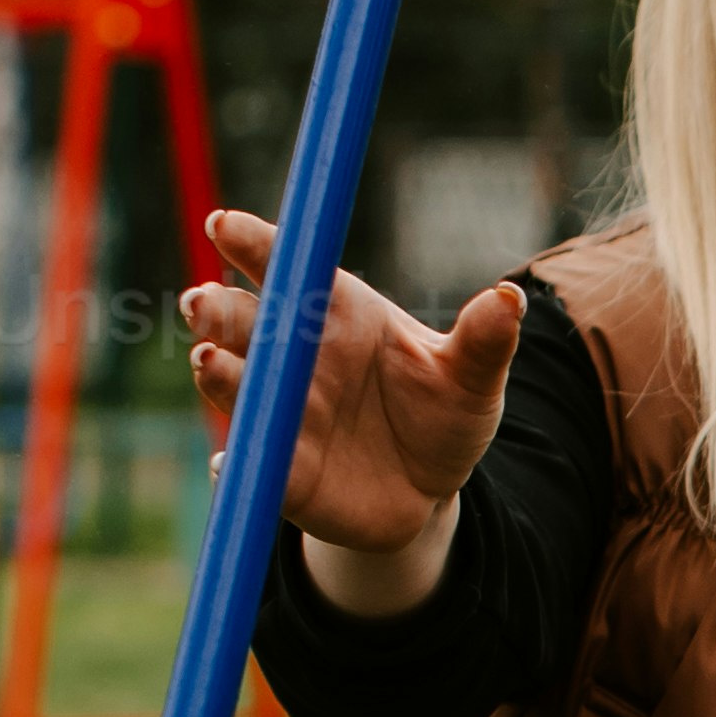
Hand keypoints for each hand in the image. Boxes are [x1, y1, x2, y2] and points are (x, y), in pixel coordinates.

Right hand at [183, 209, 521, 614]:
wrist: (428, 492)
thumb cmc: (442, 414)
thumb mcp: (470, 379)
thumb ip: (483, 341)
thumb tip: (510, 299)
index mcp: (333, 313)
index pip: (287, 265)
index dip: (253, 242)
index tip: (226, 225)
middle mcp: (290, 354)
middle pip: (236, 319)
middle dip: (214, 308)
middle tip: (205, 301)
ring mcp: (274, 409)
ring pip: (230, 382)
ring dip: (216, 373)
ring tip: (210, 363)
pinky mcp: (274, 469)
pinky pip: (242, 464)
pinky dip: (231, 463)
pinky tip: (229, 463)